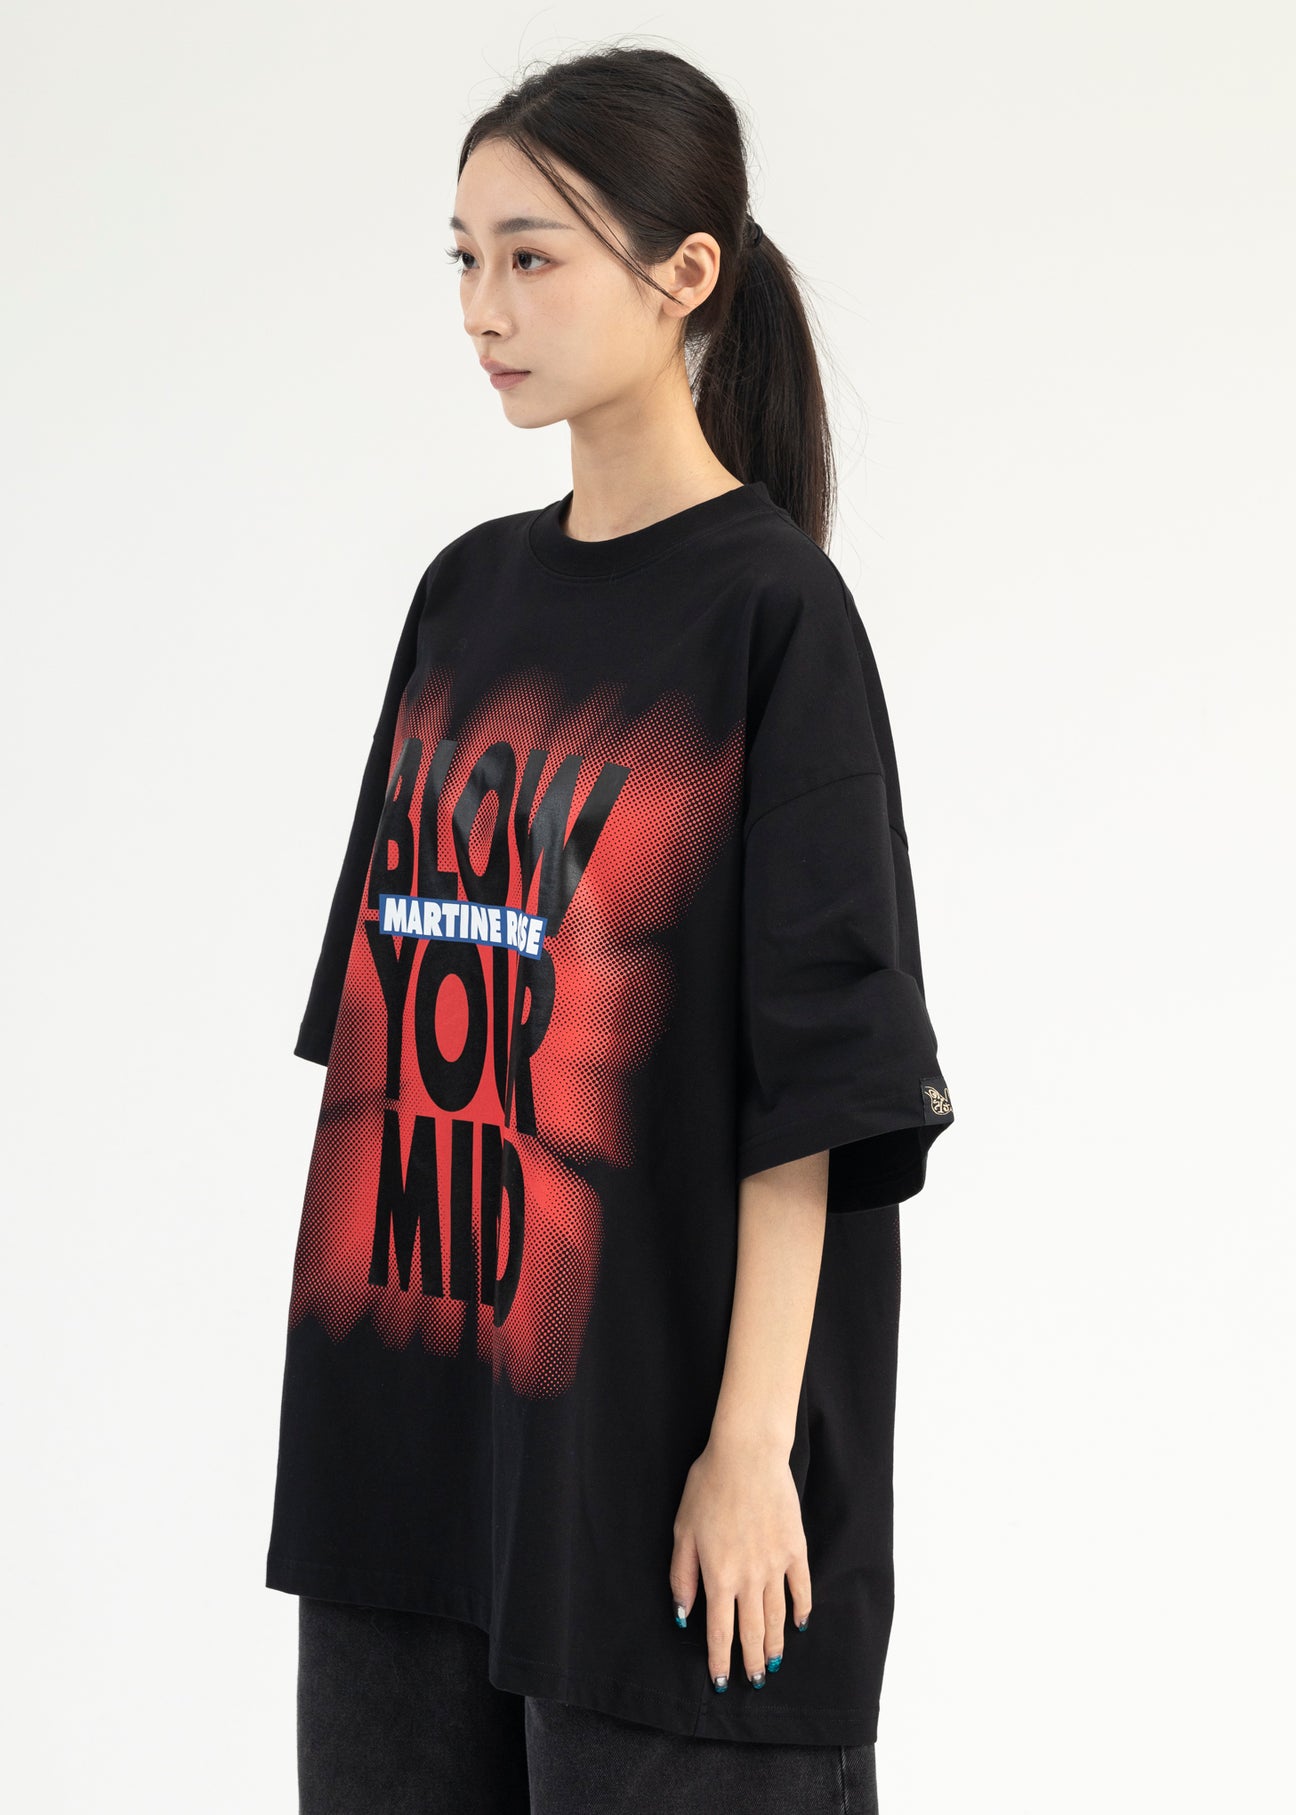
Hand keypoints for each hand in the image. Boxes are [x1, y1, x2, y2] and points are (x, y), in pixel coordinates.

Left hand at [669, 1429, 811, 1690]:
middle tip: (753, 1681)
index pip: (719, 1631)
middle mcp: (750, 1577)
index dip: (720, 1660)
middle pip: (752, 1631)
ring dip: (775, 1643)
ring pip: (777, 1615)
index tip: (721, 1682)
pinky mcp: (796, 1548)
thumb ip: (682, 1575)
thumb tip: (683, 1613)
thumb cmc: (708, 1486)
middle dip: (751, 1660)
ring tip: (773, 1662)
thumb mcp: (682, 1530)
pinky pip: (801, 1588)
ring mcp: (776, 1564)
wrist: (747, 1454)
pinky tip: (799, 1624)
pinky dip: (801, 1609)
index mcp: (719, 1576)